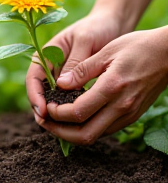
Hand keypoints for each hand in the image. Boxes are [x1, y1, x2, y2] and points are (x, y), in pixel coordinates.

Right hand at [26, 8, 123, 118]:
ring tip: (62, 128)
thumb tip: (62, 86)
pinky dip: (68, 109)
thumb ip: (75, 61)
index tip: (42, 111)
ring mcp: (62, 75)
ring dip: (55, 112)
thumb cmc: (97, 27)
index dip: (35, 96)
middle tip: (51, 126)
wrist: (112, 24)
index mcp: (47, 53)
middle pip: (40, 91)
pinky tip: (75, 119)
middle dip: (42, 109)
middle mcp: (51, 66)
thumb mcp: (85, 40)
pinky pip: (67, 98)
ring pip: (52, 98)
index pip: (33, 77)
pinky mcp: (74, 81)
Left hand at [35, 27, 167, 144]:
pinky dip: (87, 128)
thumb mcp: (107, 51)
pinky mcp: (132, 115)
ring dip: (72, 133)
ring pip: (95, 135)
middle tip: (45, 122)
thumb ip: (82, 70)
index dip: (57, 113)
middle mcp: (121, 106)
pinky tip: (77, 118)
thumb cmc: (137, 47)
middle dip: (60, 132)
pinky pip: (106, 130)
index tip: (47, 106)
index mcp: (112, 87)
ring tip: (57, 122)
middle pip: (85, 135)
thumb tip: (60, 84)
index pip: (77, 112)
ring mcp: (129, 114)